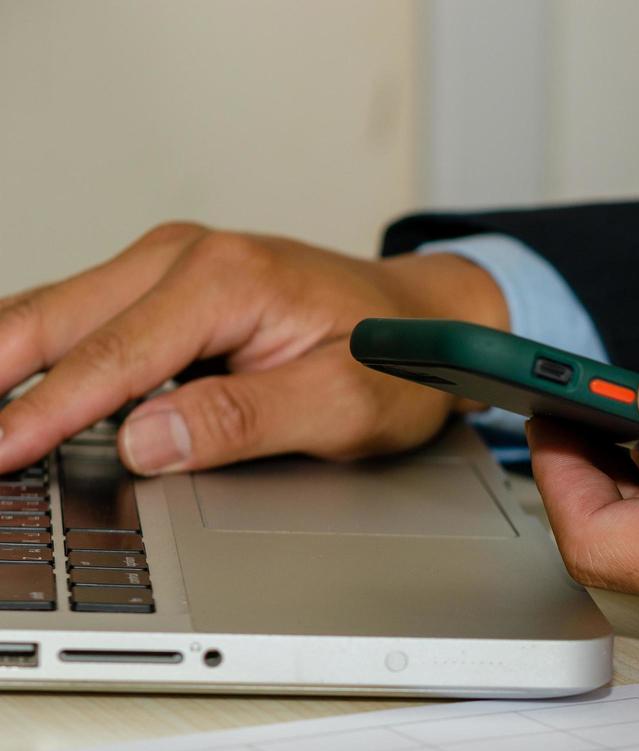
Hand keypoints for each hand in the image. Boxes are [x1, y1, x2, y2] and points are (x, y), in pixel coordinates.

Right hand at [0, 223, 507, 473]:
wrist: (433, 318)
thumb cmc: (401, 358)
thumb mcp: (344, 404)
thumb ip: (245, 420)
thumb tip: (147, 441)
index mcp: (228, 279)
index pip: (114, 357)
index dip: (45, 413)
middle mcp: (189, 256)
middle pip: (58, 317)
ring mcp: (174, 265)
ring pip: (60, 310)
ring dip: (7, 359)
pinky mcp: (171, 285)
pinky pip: (88, 317)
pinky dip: (44, 352)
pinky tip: (16, 390)